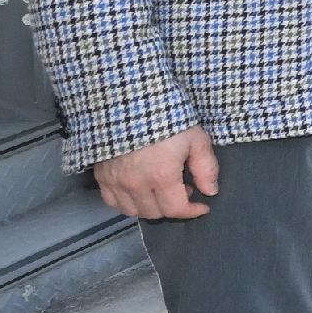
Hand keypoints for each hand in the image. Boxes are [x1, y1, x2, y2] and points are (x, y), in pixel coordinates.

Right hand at [91, 127, 219, 221]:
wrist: (128, 98)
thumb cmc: (167, 115)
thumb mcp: (195, 138)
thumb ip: (205, 168)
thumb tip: (210, 192)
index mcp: (161, 176)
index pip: (176, 210)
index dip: (192, 211)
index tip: (202, 205)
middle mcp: (135, 184)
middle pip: (154, 213)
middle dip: (173, 207)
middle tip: (183, 190)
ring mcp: (114, 181)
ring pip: (132, 211)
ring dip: (150, 207)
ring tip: (161, 190)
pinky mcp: (100, 174)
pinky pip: (111, 201)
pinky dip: (126, 202)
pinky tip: (138, 190)